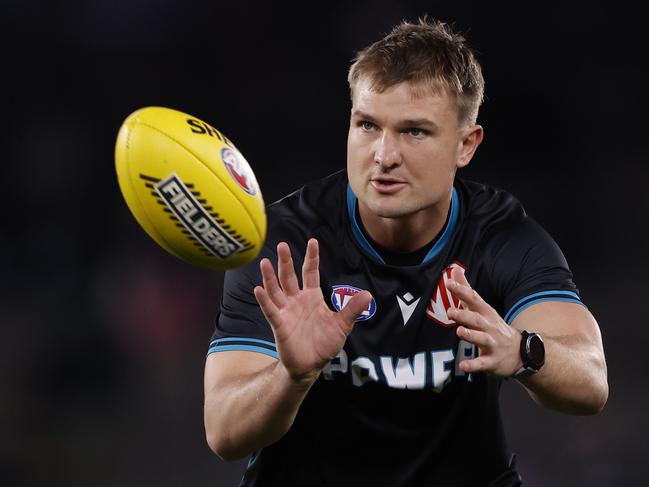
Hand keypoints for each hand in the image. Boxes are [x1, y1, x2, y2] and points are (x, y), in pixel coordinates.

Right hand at [253, 239, 371, 383]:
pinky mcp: (279, 324)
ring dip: (270, 277)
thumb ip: (352, 310)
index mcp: (312, 297)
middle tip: (282, 245)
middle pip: (289, 276)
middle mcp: (297, 300)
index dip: (311, 258)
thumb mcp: (342, 325)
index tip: (312, 241)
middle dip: (286, 261)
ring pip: (276, 290)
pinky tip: (259, 289)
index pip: (311, 272)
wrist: (311, 366)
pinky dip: (264, 300)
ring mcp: (286, 311)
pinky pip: (270, 310)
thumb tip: (368, 295)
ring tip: (265, 262)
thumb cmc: (324, 343)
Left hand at [446, 267, 522, 377]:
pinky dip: (473, 365)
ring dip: (471, 335)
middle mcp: (489, 327)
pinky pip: (482, 363)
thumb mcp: (482, 308)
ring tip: (459, 332)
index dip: (462, 291)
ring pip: (481, 339)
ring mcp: (493, 344)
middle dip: (464, 315)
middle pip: (477, 319)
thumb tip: (455, 269)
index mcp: (485, 313)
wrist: (521, 352)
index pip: (474, 299)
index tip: (450, 283)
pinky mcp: (493, 361)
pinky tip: (463, 366)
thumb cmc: (493, 327)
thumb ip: (466, 291)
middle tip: (450, 311)